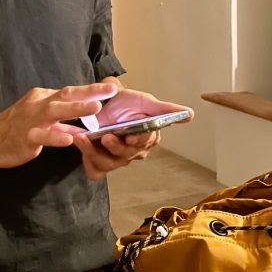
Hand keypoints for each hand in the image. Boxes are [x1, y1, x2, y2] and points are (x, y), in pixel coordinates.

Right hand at [0, 82, 118, 168]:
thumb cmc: (15, 128)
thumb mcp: (40, 121)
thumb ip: (62, 123)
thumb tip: (84, 127)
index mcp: (43, 98)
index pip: (70, 92)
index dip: (91, 89)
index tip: (112, 88)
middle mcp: (39, 105)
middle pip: (66, 95)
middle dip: (89, 92)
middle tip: (110, 91)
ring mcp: (31, 120)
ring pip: (55, 111)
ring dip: (76, 109)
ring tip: (95, 108)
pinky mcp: (25, 137)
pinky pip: (42, 136)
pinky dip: (55, 136)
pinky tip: (69, 140)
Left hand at [73, 89, 192, 180]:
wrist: (103, 104)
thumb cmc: (127, 103)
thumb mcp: (145, 101)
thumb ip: (165, 109)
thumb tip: (190, 114)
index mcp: (148, 137)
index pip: (146, 141)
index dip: (139, 140)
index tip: (132, 134)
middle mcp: (134, 151)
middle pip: (126, 155)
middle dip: (115, 147)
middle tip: (106, 136)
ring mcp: (116, 159)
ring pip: (109, 164)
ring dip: (95, 152)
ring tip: (84, 138)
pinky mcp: (100, 162)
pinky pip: (95, 170)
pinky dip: (88, 160)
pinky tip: (81, 145)